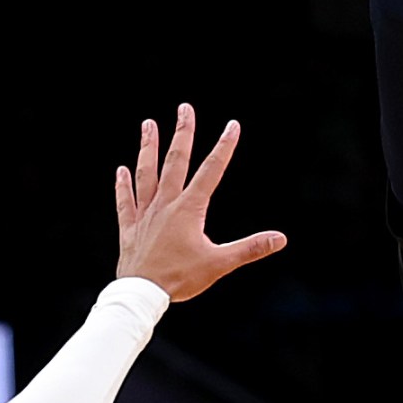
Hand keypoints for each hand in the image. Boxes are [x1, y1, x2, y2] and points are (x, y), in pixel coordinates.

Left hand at [113, 108, 284, 303]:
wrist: (141, 295)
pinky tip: (122, 170)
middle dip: (183, 133)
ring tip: (148, 124)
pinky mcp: (130, 228)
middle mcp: (165, 204)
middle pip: (175, 161)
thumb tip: (280, 238)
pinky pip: (126, 202)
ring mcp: (145, 214)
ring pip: (146, 174)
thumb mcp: (219, 263)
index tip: (232, 125)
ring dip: (148, 148)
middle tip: (185, 108)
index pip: (211, 171)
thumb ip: (250, 248)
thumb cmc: (180, 279)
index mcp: (189, 209)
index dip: (224, 147)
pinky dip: (124, 186)